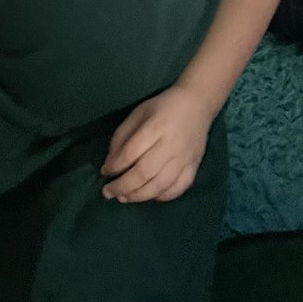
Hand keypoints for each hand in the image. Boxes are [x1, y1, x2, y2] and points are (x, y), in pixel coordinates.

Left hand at [100, 84, 212, 202]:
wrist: (197, 103)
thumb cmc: (163, 106)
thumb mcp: (139, 113)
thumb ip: (123, 135)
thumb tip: (110, 162)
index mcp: (155, 127)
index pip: (131, 152)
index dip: (115, 166)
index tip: (104, 172)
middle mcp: (171, 145)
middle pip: (144, 172)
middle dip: (123, 186)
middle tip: (108, 192)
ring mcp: (184, 158)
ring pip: (160, 185)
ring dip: (139, 196)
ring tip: (124, 198)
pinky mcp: (195, 166)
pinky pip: (179, 188)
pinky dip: (163, 196)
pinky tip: (150, 196)